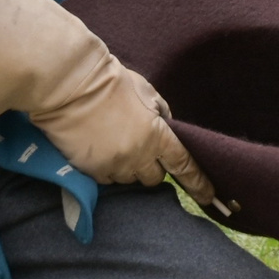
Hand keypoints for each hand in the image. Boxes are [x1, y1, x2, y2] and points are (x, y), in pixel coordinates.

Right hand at [32, 61, 231, 216]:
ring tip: (114, 143)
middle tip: (139, 148)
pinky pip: (107, 179)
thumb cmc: (111, 82)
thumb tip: (167, 127)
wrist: (70, 85)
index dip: (198, 183)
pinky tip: (99, 148)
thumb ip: (161, 113)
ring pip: (129, 179)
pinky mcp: (91, 170)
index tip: (208, 196)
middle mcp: (138, 156)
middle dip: (151, 167)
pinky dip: (107, 169)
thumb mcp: (147, 92)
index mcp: (157, 135)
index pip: (184, 166)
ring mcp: (114, 165)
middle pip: (154, 178)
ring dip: (128, 167)